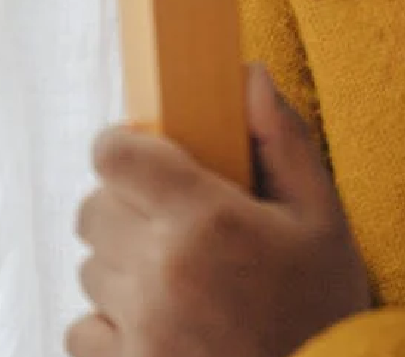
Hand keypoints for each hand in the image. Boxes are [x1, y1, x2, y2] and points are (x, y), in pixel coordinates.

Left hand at [67, 66, 371, 356]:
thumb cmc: (322, 301)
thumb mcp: (321, 212)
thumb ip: (282, 138)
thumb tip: (249, 75)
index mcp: (207, 221)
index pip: (118, 159)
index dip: (121, 144)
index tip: (140, 146)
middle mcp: (159, 273)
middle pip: (93, 209)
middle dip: (124, 201)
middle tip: (170, 211)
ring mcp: (136, 330)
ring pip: (89, 267)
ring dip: (121, 260)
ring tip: (175, 269)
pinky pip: (82, 328)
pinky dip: (110, 319)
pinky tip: (159, 317)